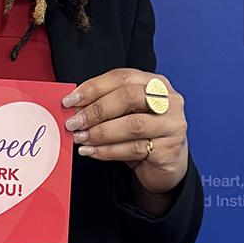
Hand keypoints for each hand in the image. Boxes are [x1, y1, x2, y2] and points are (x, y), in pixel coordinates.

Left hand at [61, 70, 187, 195]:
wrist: (166, 164)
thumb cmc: (143, 134)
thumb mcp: (125, 114)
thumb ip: (105, 105)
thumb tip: (74, 108)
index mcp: (155, 82)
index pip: (121, 77)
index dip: (93, 87)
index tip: (70, 101)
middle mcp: (168, 100)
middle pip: (129, 97)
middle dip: (96, 110)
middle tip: (73, 122)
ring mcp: (173, 124)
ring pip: (132, 125)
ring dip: (100, 132)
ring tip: (80, 138)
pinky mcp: (170, 150)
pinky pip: (134, 148)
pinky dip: (108, 150)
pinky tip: (92, 151)